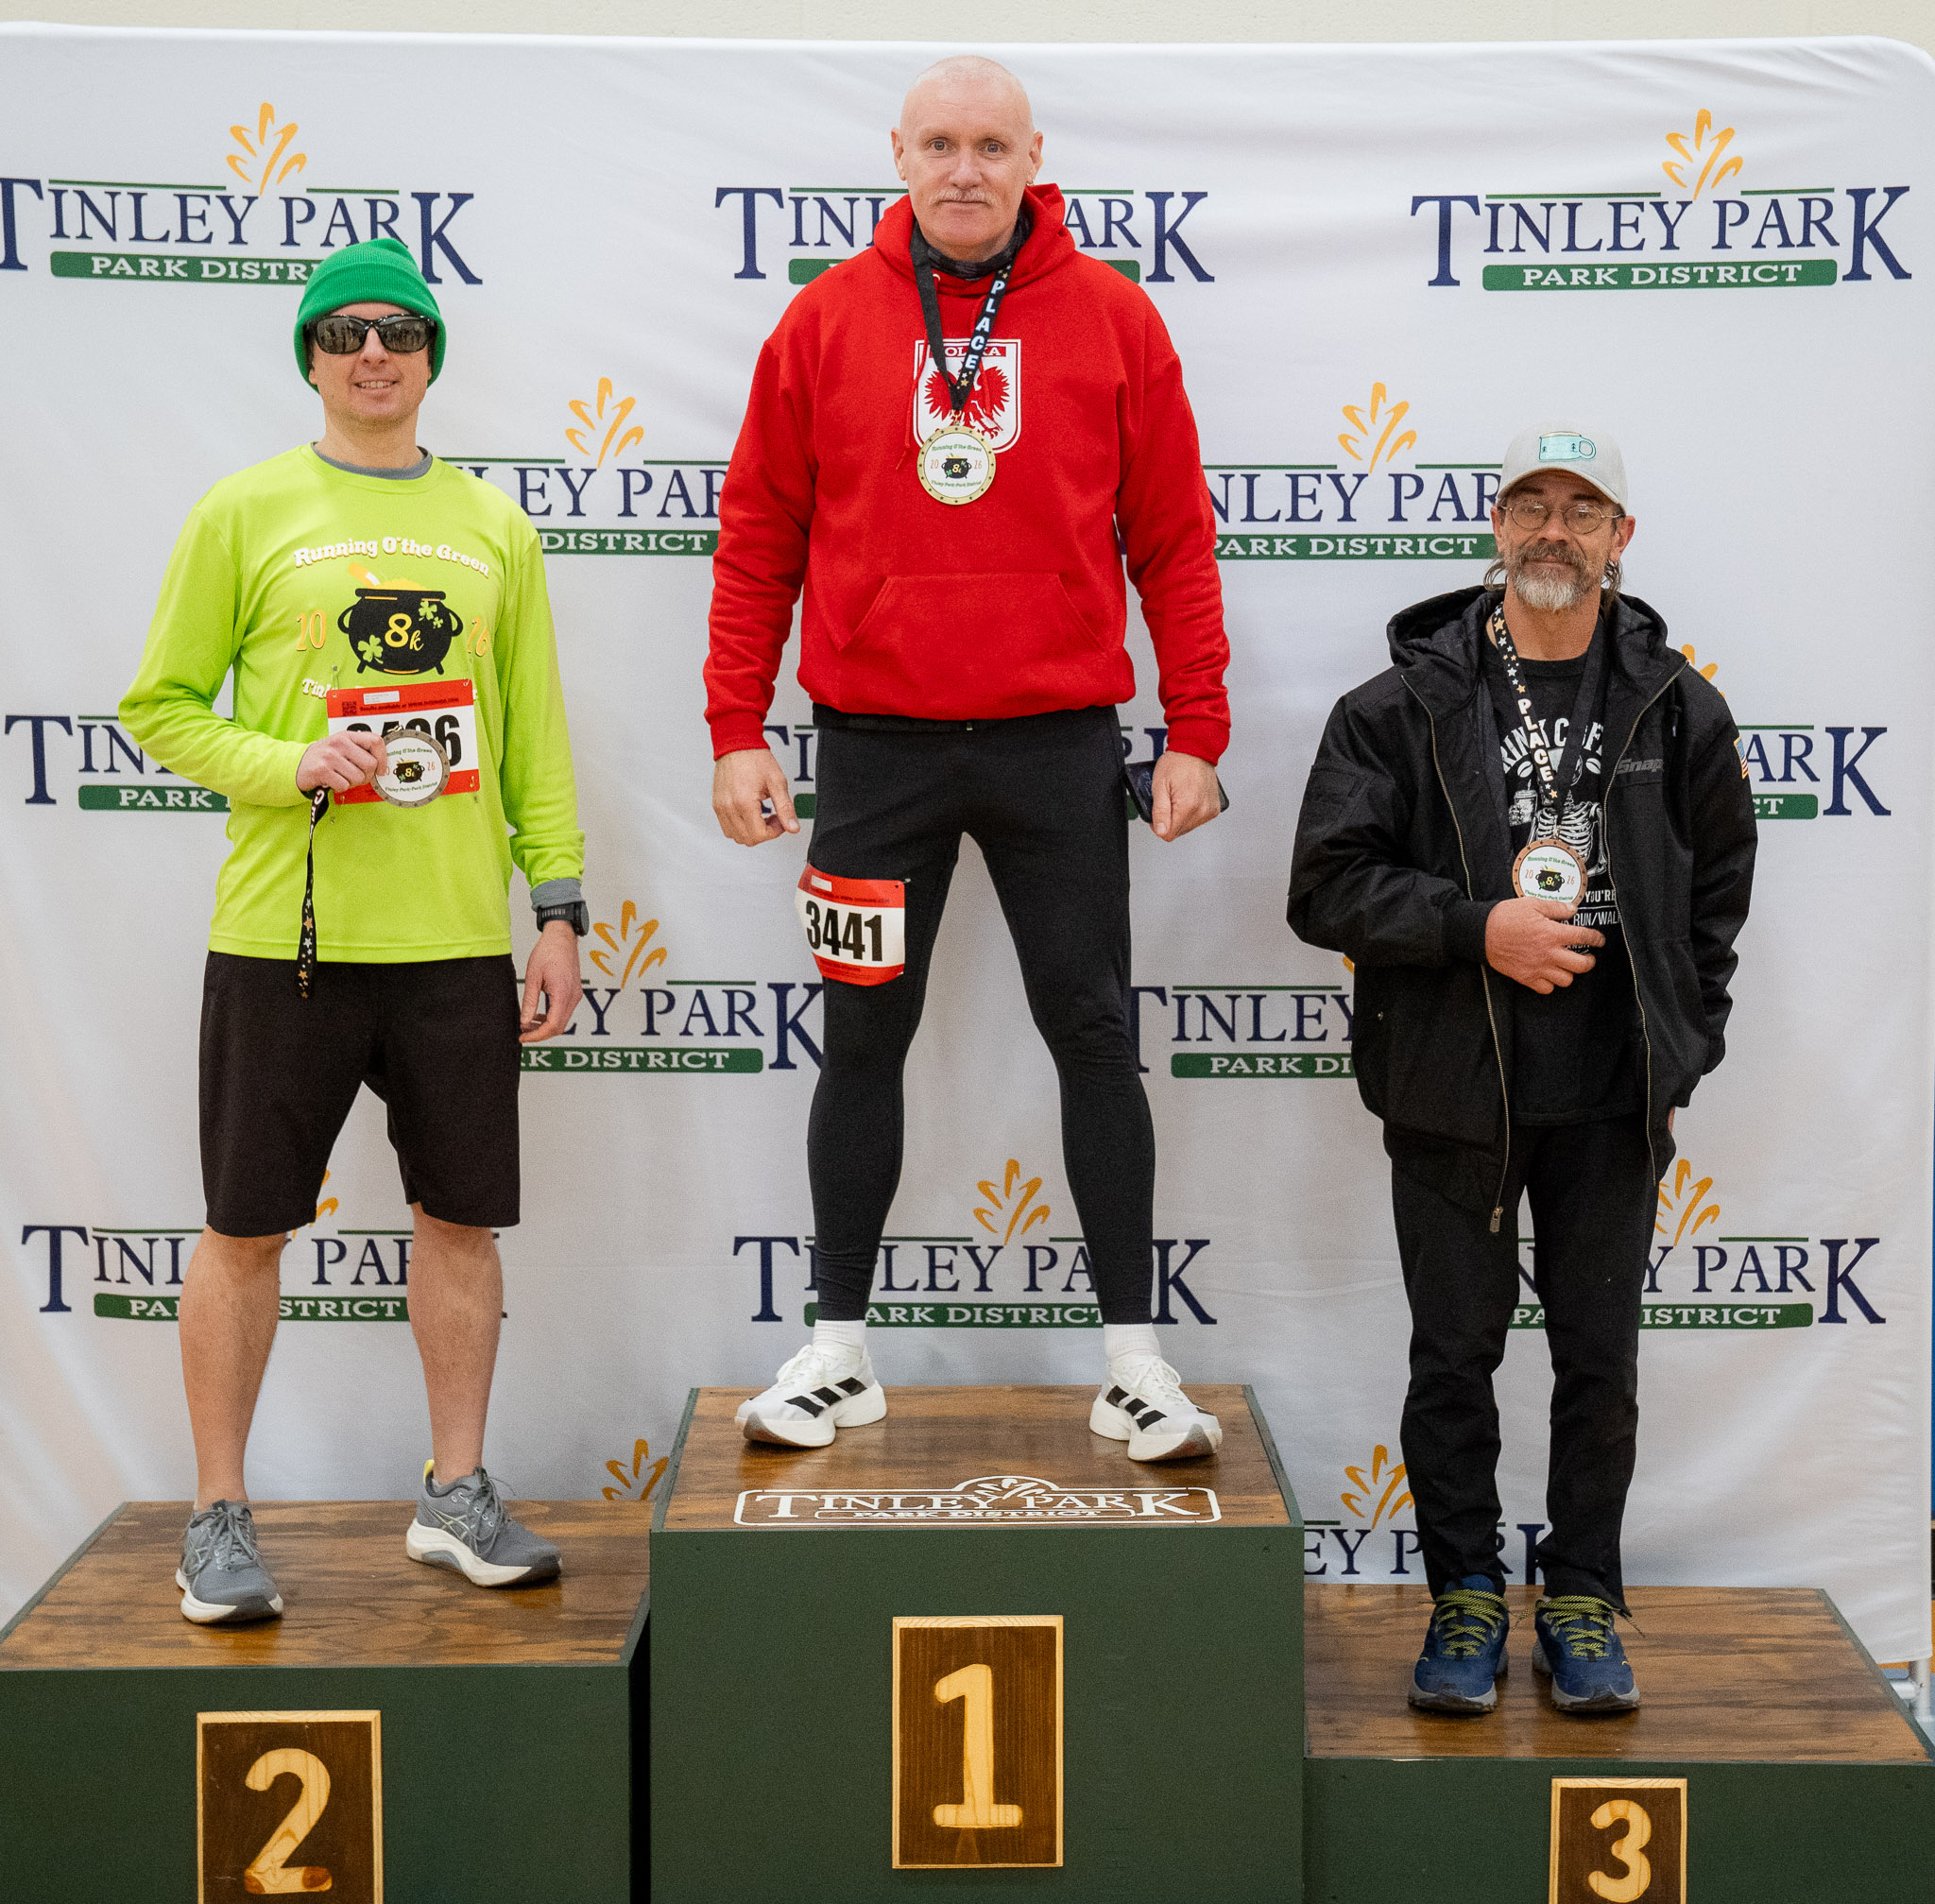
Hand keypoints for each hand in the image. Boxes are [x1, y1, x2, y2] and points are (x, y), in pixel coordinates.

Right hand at [297, 729, 387, 793]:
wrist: (297, 764)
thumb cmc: (325, 758)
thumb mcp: (342, 747)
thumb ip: (360, 751)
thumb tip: (382, 766)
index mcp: (347, 736)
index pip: (376, 741)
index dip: (383, 758)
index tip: (380, 769)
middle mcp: (339, 743)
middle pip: (370, 764)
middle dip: (367, 776)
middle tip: (357, 777)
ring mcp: (330, 756)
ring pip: (358, 777)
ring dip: (353, 783)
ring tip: (342, 778)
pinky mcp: (322, 770)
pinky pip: (344, 785)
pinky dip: (340, 787)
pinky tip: (333, 781)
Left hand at [520, 921, 583, 1042]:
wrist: (562, 937)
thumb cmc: (548, 951)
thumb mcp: (532, 977)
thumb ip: (529, 1001)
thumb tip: (524, 1022)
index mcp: (562, 993)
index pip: (553, 1025)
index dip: (537, 1036)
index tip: (523, 1037)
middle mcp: (573, 996)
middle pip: (560, 1027)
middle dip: (541, 1034)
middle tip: (523, 1032)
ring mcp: (576, 995)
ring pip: (563, 1021)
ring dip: (546, 1026)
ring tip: (528, 1023)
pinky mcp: (575, 993)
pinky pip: (565, 1012)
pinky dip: (552, 1018)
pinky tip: (539, 1015)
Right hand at [712, 747, 797, 845]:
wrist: (737, 744)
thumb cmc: (755, 759)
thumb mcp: (777, 782)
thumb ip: (785, 808)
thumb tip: (793, 827)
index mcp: (744, 802)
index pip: (759, 835)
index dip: (774, 832)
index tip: (780, 821)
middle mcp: (729, 807)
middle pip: (747, 839)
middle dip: (764, 833)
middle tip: (773, 818)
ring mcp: (720, 807)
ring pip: (736, 836)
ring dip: (751, 832)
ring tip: (761, 815)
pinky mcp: (717, 805)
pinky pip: (727, 827)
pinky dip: (740, 827)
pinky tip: (750, 814)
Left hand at [1150, 748, 1221, 841]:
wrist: (1195, 750)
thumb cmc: (1177, 763)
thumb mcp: (1159, 785)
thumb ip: (1160, 811)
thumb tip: (1160, 831)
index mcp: (1188, 806)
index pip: (1168, 834)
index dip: (1158, 826)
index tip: (1158, 813)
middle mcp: (1202, 810)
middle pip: (1178, 832)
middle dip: (1170, 819)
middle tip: (1169, 800)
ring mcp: (1209, 810)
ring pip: (1188, 827)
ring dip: (1181, 816)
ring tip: (1179, 796)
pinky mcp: (1214, 808)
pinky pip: (1198, 820)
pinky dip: (1191, 812)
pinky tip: (1188, 798)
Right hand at [1484, 896, 1604, 993]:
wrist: (1481, 933)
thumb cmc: (1505, 916)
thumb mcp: (1531, 904)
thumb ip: (1555, 908)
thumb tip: (1573, 910)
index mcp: (1551, 933)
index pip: (1584, 937)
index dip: (1596, 938)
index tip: (1599, 940)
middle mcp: (1548, 953)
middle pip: (1581, 965)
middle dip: (1589, 961)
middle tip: (1588, 957)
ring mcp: (1537, 968)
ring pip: (1566, 980)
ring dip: (1569, 973)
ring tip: (1567, 966)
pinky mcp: (1525, 977)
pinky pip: (1546, 989)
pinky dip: (1551, 984)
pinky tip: (1549, 975)